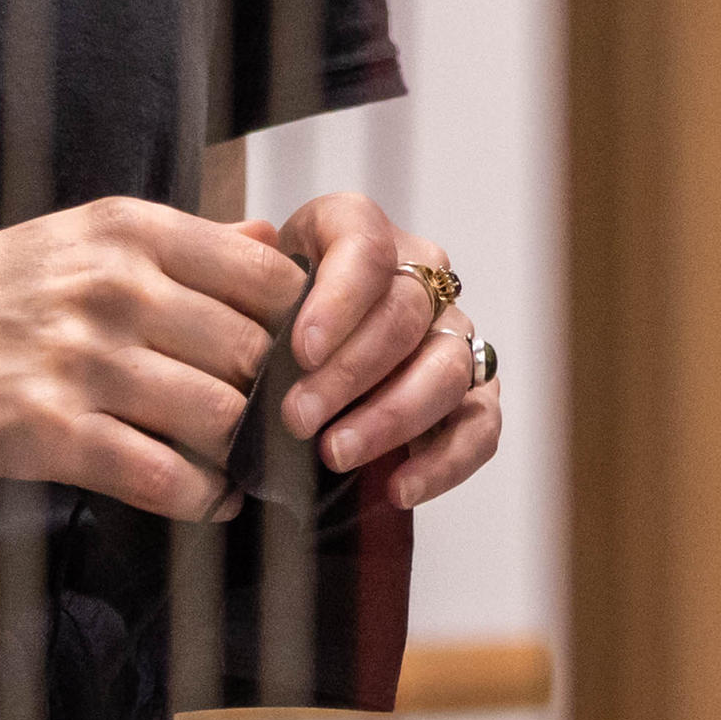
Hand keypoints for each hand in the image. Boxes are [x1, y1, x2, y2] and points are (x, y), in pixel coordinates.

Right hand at [0, 199, 304, 519]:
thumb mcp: (77, 237)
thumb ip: (182, 242)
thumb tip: (272, 235)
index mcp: (126, 230)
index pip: (266, 274)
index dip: (298, 323)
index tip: (293, 356)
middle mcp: (112, 287)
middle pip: (255, 352)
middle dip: (274, 397)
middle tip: (276, 425)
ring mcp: (82, 362)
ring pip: (222, 419)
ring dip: (243, 455)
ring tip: (243, 467)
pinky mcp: (52, 435)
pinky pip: (166, 478)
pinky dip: (202, 499)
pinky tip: (205, 500)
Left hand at [260, 192, 504, 506]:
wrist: (289, 360)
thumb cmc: (263, 312)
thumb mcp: (242, 280)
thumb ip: (240, 262)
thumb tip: (256, 237)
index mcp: (358, 231)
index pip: (366, 249)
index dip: (338, 299)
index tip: (299, 350)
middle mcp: (419, 275)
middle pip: (404, 315)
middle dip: (350, 372)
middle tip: (298, 418)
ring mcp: (452, 335)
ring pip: (447, 368)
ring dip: (392, 416)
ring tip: (335, 454)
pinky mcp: (474, 395)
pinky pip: (480, 426)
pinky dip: (444, 461)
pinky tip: (397, 488)